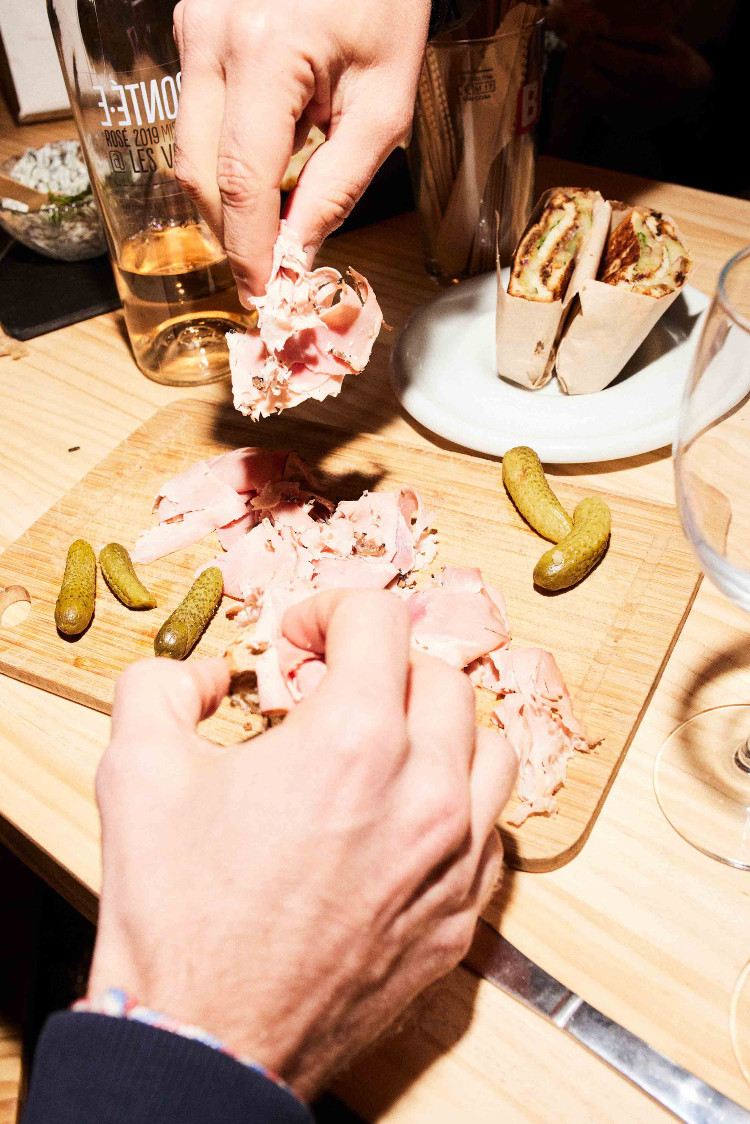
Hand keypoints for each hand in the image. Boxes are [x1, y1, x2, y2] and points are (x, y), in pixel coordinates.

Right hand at [89, 590, 516, 1099]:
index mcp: (353, 740)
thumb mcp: (137, 771)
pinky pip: (491, 831)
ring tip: (386, 745)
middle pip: (441, 676)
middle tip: (332, 691)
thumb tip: (210, 675)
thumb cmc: (177, 915)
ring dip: (438, 728)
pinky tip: (406, 818)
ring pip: (489, 749)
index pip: (380, 619)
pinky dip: (458, 804)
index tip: (302, 640)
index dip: (331, 609)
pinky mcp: (461, 918)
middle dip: (382, 666)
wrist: (206, 1043)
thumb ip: (164, 686)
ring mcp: (453, 859)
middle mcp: (424, 792)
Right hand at [172, 0, 430, 299]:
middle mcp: (211, 35)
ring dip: (229, 196)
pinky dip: (228, 155)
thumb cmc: (383, 2)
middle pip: (199, 172)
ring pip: (189, 147)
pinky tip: (269, 158)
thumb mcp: (384, 104)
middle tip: (269, 270)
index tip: (262, 293)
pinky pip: (198, 115)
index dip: (247, 249)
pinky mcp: (191, 27)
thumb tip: (296, 252)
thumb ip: (338, 186)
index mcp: (266, 52)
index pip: (240, 181)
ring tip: (278, 213)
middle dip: (231, 232)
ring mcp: (192, 26)